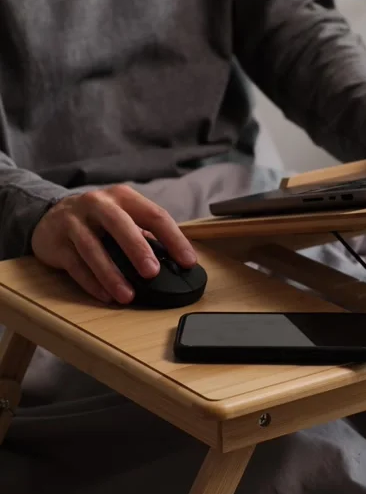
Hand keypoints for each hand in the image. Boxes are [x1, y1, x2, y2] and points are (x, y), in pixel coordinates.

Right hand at [31, 185, 196, 304]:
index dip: (173, 239)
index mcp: (123, 197)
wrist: (50, 217)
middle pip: (120, 224)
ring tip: (127, 295)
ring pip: (93, 247)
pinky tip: (106, 296)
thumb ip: (145, 235)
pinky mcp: (56, 242)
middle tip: (152, 273)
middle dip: (138, 249)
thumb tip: (175, 263)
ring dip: (111, 274)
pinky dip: (91, 282)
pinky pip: (75, 264)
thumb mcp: (122, 218)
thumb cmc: (98, 221)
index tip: (188, 261)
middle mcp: (98, 204)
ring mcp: (74, 221)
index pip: (154, 215)